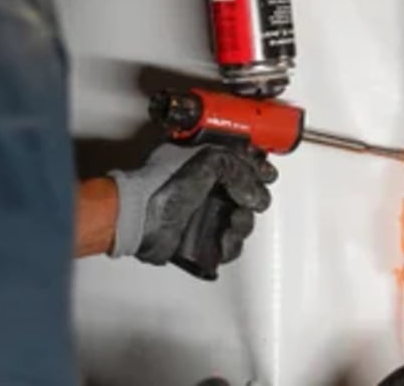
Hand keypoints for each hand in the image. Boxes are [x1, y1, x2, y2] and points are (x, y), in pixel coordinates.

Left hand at [109, 144, 276, 265]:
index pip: (244, 158)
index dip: (258, 166)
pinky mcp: (202, 235)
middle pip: (249, 191)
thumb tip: (254, 188)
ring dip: (242, 223)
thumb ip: (239, 169)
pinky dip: (230, 244)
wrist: (139, 220)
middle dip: (254, 198)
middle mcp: (207, 183)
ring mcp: (205, 210)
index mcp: (207, 158)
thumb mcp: (209, 162)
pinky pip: (229, 243)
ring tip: (231, 223)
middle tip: (247, 200)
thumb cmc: (160, 186)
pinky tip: (222, 239)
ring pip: (242, 219)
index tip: (264, 174)